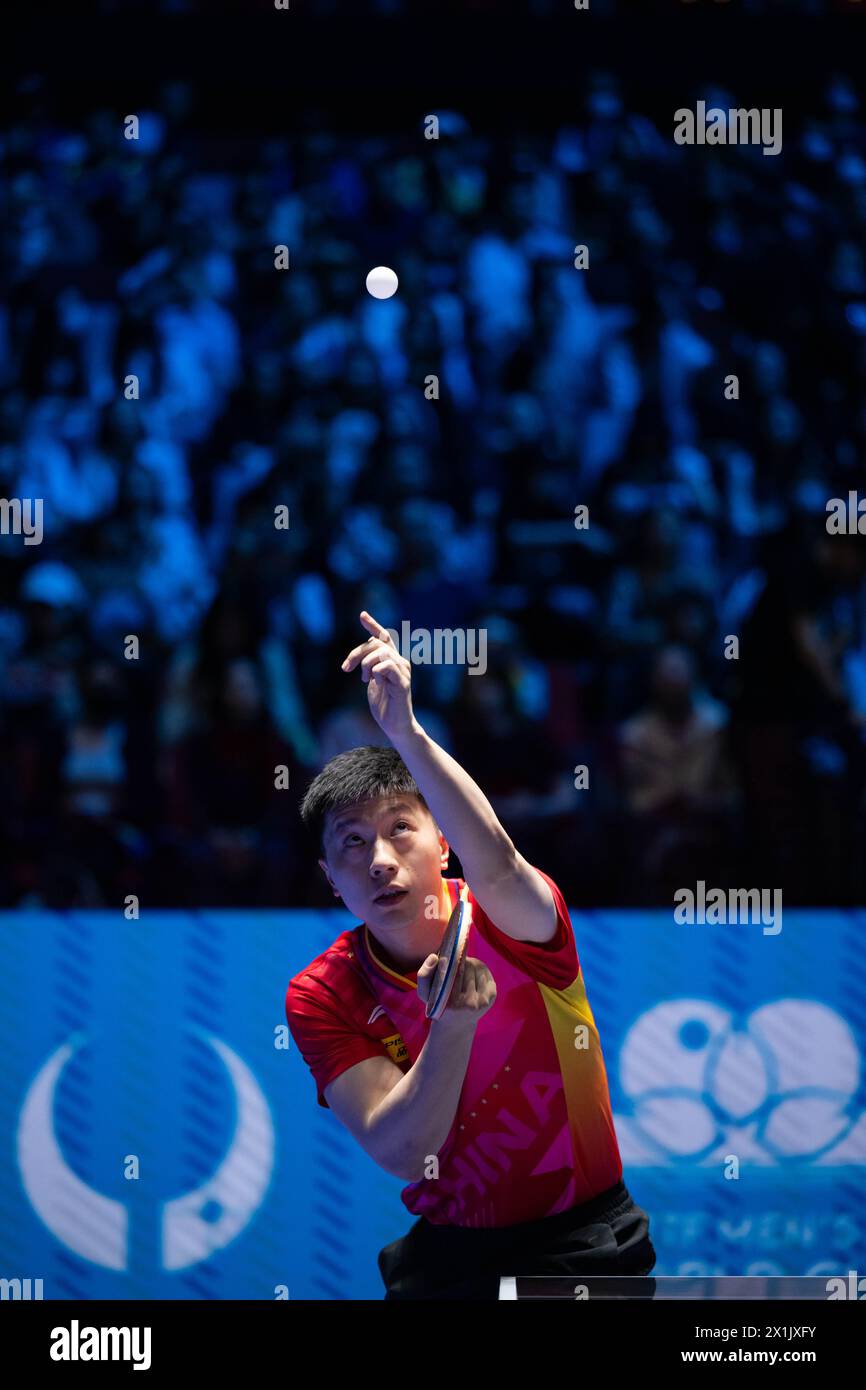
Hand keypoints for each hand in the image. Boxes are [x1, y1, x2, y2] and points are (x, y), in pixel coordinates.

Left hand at [341, 610, 415, 739]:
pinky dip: (375, 672)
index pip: (384, 637)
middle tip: (346, 668)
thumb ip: (369, 666)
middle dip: (356, 653)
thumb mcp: (372, 681)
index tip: (362, 615)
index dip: (373, 625)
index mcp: (392, 660)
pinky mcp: (403, 682)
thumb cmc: (384, 704)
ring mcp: (403, 671)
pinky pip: (386, 666)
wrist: (395, 725)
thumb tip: (362, 655)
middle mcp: (400, 662)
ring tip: (364, 679)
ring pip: (380, 653)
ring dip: (366, 664)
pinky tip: (375, 683)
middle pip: (376, 643)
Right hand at [416, 952, 496, 1026]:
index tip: (448, 955)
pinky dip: (480, 968)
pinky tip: (473, 972)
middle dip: (462, 960)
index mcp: (451, 1003)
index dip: (452, 959)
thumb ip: (424, 975)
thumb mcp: (425, 994)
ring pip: (478, 968)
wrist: (456, 1025)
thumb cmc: (438, 1005)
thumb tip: (434, 957)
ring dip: (470, 963)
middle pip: (468, 967)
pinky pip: (486, 973)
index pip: (454, 971)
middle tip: (456, 960)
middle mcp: (470, 1003)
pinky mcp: (492, 997)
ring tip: (463, 966)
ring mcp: (483, 1001)